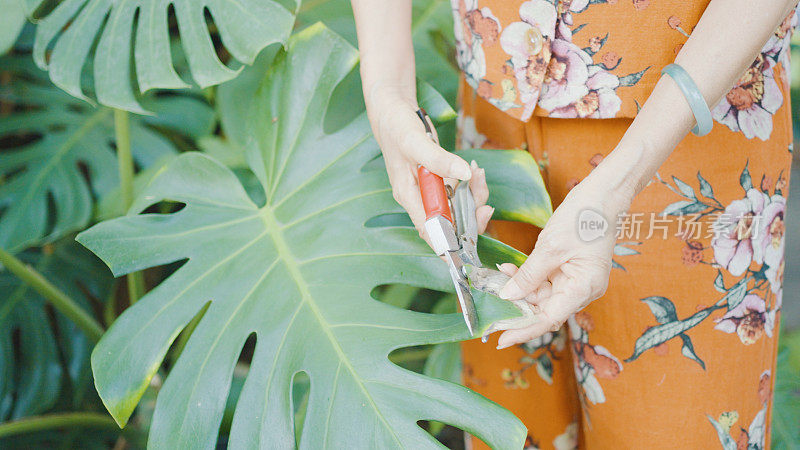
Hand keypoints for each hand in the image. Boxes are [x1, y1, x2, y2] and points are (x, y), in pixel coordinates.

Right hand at [366, 85, 493, 242]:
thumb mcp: (415, 141)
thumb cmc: (396, 127)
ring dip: (474, 196)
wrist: (393, 111)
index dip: (449, 239)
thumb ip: (439, 159)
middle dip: (471, 214)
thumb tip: (465, 174)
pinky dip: (471, 184)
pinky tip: (476, 171)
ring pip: (457, 205)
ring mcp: (429, 189)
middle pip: (448, 220)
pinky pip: (458, 190)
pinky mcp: (438, 179)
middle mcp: (419, 197)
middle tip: (485, 203)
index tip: (470, 238)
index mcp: (408, 194)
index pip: (428, 228)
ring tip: (479, 174)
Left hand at [494, 173, 632, 348]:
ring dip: (519, 289)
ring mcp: (576, 281)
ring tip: (498, 277)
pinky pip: (543, 282)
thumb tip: (508, 296)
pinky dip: (526, 278)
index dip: (524, 330)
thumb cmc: (583, 218)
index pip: (549, 318)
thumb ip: (528, 275)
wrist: (601, 197)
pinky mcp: (569, 271)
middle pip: (544, 309)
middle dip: (517, 307)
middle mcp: (582, 290)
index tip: (501, 339)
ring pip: (541, 296)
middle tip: (490, 307)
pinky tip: (508, 268)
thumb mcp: (550, 247)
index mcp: (584, 288)